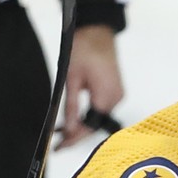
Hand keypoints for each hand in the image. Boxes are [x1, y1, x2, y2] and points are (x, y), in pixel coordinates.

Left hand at [57, 25, 124, 148]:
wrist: (97, 30)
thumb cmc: (84, 48)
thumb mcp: (71, 78)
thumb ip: (71, 106)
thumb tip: (69, 128)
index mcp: (106, 96)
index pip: (91, 125)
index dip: (75, 138)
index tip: (61, 147)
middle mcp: (116, 98)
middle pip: (96, 123)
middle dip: (78, 133)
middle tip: (59, 142)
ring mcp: (117, 94)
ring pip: (98, 116)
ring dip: (82, 123)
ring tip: (63, 131)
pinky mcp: (115, 90)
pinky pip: (101, 107)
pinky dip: (89, 114)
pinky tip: (75, 117)